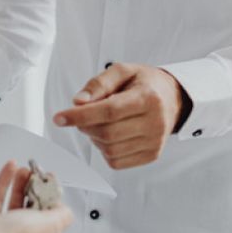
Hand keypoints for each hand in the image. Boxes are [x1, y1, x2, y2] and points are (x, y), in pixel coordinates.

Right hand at [0, 161, 72, 232]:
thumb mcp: (51, 225)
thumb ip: (62, 216)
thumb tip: (66, 211)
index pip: (53, 224)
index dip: (53, 202)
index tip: (51, 185)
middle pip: (33, 212)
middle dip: (36, 190)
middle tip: (37, 174)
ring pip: (15, 205)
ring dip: (21, 184)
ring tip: (24, 169)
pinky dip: (4, 183)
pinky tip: (10, 169)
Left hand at [52, 63, 188, 168]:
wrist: (172, 98)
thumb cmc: (144, 82)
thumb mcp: (123, 70)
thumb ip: (99, 83)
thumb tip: (77, 102)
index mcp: (149, 98)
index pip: (109, 111)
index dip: (80, 115)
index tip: (59, 118)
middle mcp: (155, 123)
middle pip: (107, 133)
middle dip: (85, 125)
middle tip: (81, 114)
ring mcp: (155, 143)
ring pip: (109, 150)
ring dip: (93, 138)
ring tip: (98, 122)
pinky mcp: (151, 156)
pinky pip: (116, 162)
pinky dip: (104, 150)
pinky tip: (109, 134)